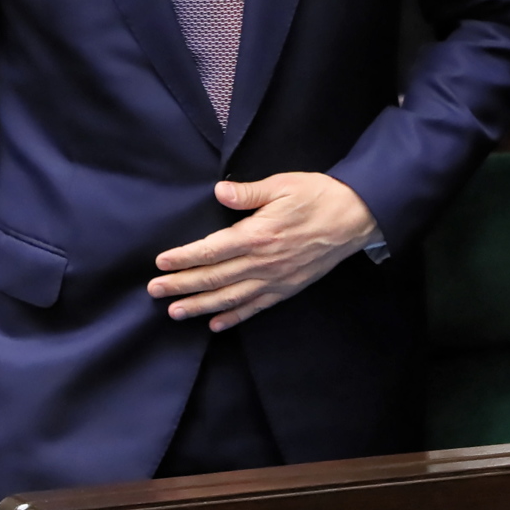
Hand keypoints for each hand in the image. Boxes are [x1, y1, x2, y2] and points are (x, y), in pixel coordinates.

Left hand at [148, 172, 376, 330]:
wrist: (354, 217)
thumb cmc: (317, 196)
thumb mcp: (282, 184)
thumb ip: (248, 192)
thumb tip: (218, 192)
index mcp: (257, 235)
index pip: (211, 250)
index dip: (184, 259)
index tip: (161, 264)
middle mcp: (262, 263)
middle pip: (214, 278)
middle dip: (182, 286)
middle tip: (155, 291)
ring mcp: (275, 280)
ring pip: (230, 298)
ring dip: (200, 307)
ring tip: (175, 312)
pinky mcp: (286, 289)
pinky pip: (255, 307)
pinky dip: (234, 318)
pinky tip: (216, 324)